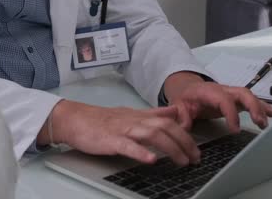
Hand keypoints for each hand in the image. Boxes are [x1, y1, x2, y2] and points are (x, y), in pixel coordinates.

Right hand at [39, 100, 200, 165]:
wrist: (74, 119)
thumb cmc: (101, 120)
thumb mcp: (131, 114)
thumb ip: (154, 114)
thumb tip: (174, 111)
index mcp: (140, 116)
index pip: (169, 121)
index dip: (186, 133)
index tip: (197, 147)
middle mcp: (135, 121)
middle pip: (165, 127)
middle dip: (184, 142)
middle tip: (195, 157)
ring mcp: (123, 130)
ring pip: (151, 134)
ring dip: (170, 147)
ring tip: (182, 160)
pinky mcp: (110, 140)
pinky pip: (127, 145)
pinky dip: (140, 152)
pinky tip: (151, 159)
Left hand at [163, 72, 271, 132]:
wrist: (188, 89)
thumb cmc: (185, 98)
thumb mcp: (178, 105)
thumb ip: (180, 115)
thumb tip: (185, 126)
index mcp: (208, 91)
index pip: (223, 99)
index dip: (231, 113)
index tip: (235, 130)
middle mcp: (223, 90)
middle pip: (242, 93)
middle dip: (253, 106)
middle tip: (260, 123)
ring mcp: (231, 93)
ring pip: (249, 96)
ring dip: (260, 108)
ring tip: (267, 123)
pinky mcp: (236, 99)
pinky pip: (251, 100)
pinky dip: (262, 106)